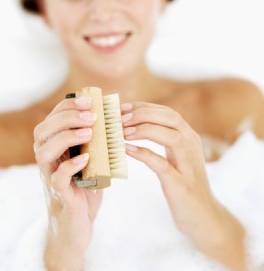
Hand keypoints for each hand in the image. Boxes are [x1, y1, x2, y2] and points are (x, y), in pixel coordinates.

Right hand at [33, 95, 102, 269]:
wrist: (79, 222)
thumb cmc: (85, 186)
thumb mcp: (90, 159)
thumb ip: (94, 141)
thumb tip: (112, 117)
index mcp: (54, 146)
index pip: (52, 119)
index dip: (67, 106)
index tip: (87, 100)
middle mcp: (47, 159)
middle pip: (43, 131)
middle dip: (66, 118)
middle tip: (91, 117)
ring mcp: (50, 176)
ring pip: (44, 151)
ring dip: (66, 137)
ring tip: (89, 133)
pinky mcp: (59, 194)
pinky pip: (57, 178)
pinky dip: (69, 166)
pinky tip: (86, 158)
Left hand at [121, 102, 245, 269]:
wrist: (203, 216)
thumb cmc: (183, 183)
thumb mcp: (176, 156)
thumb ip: (162, 139)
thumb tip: (134, 127)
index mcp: (189, 137)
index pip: (167, 112)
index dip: (143, 107)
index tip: (122, 108)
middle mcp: (192, 146)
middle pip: (170, 118)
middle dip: (142, 113)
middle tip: (120, 118)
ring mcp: (188, 165)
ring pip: (170, 137)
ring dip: (144, 130)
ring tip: (122, 132)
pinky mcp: (181, 184)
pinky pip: (162, 164)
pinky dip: (144, 154)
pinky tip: (127, 150)